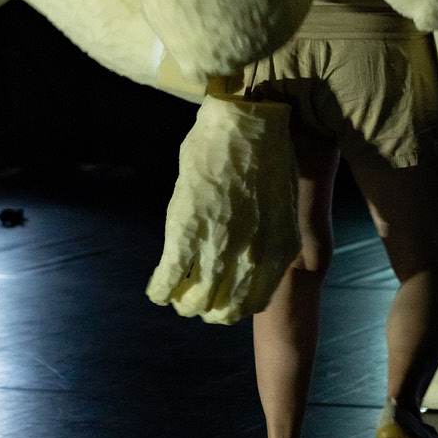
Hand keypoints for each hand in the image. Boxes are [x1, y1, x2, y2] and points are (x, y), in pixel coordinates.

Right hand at [145, 96, 300, 324]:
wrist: (245, 125)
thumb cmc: (266, 155)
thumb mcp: (280, 205)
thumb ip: (268, 234)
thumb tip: (254, 251)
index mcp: (280, 249)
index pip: (257, 301)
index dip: (238, 306)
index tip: (227, 301)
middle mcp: (252, 256)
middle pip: (225, 310)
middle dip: (210, 311)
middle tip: (199, 303)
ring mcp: (218, 247)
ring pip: (196, 300)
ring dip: (184, 304)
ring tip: (178, 298)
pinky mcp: (186, 233)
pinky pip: (168, 278)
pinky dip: (160, 289)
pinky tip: (157, 290)